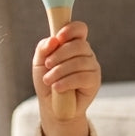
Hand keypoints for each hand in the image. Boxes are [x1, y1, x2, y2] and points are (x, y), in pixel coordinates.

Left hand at [32, 21, 99, 135]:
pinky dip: (67, 82)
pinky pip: (83, 77)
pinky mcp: (94, 81)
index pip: (80, 29)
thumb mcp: (39, 63)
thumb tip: (53, 40)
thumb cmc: (47, 81)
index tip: (59, 37)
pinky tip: (57, 88)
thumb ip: (43, 48)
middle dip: (60, 54)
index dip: (71, 29)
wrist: (52, 106)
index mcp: (74, 45)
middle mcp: (86, 53)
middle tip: (47, 65)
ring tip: (48, 81)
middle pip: (79, 45)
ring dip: (59, 71)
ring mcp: (92, 66)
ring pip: (79, 62)